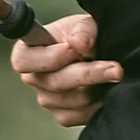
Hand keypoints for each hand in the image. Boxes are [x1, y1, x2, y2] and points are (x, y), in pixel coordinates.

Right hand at [11, 13, 120, 127]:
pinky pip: (81, 115)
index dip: (49, 58)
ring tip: (113, 73)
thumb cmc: (85, 36)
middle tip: (115, 68)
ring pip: (73, 100)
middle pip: (55, 82)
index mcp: (28, 52)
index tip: (73, 50)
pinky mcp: (63, 115)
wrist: (101, 54)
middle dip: (88, 74)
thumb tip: (80, 44)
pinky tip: (107, 89)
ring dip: (98, 86)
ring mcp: (47, 99)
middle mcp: (34, 78)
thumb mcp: (84, 24)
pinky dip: (99, 103)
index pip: (23, 61)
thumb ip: (82, 31)